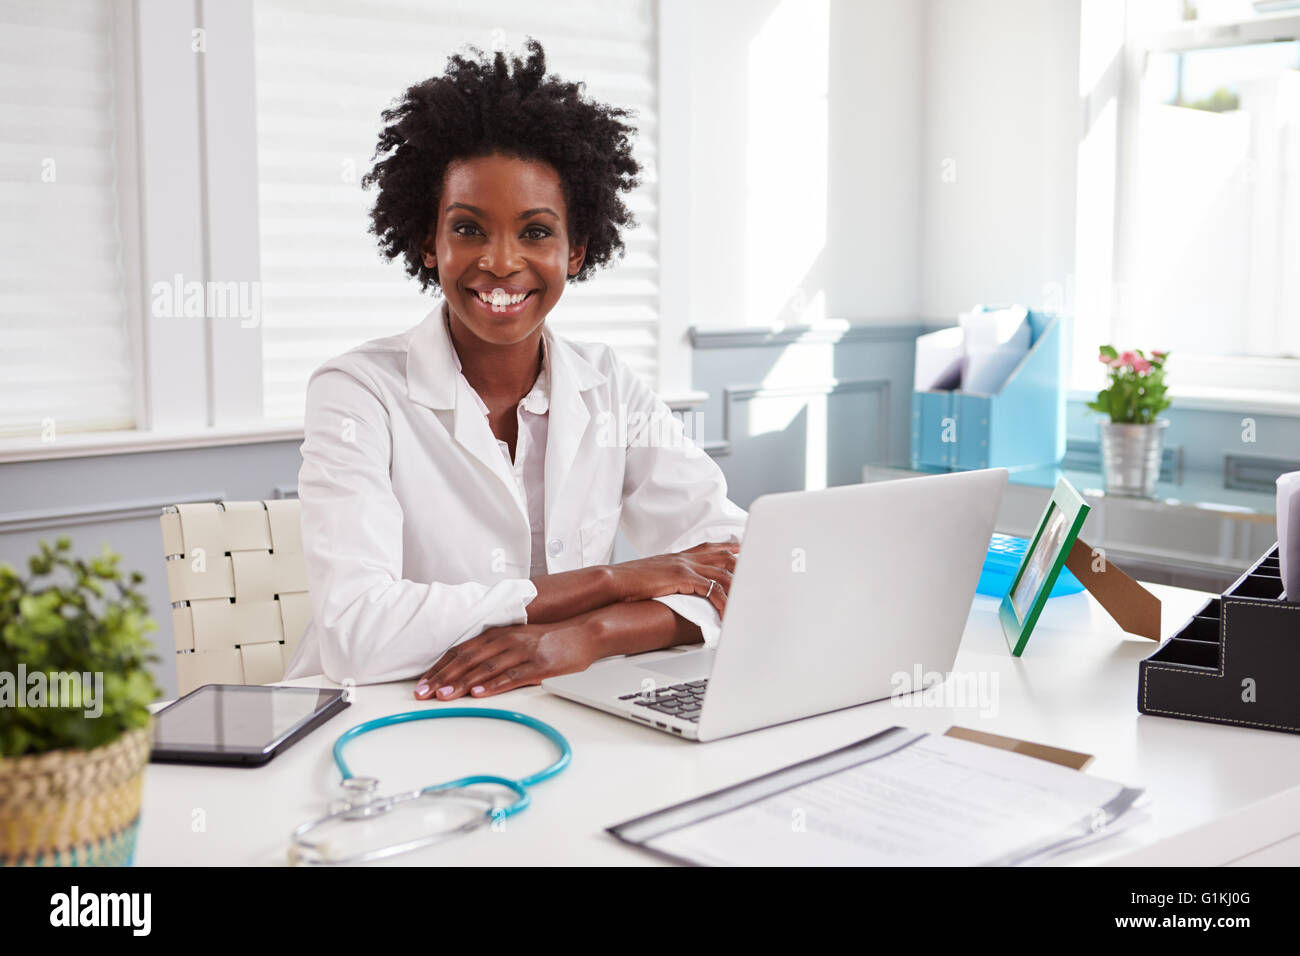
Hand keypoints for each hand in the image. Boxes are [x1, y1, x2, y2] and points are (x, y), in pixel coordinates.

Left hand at [414, 619, 598, 700]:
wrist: (583, 632)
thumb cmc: (549, 639)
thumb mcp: (516, 641)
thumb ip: (493, 653)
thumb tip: (466, 673)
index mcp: (497, 634)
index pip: (460, 651)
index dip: (438, 667)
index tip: (421, 683)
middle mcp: (505, 641)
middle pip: (467, 659)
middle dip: (442, 677)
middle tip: (423, 693)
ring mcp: (521, 652)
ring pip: (485, 668)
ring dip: (462, 683)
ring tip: (444, 695)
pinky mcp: (538, 664)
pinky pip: (512, 676)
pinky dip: (494, 685)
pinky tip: (480, 693)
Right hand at [611, 539, 739, 616]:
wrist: (613, 580)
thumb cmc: (629, 582)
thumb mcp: (653, 575)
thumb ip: (668, 577)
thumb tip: (674, 586)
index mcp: (678, 556)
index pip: (710, 547)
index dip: (728, 546)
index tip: (742, 547)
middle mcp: (684, 558)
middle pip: (723, 556)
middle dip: (743, 564)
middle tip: (760, 571)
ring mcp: (684, 566)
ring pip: (722, 573)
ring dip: (738, 587)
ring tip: (749, 599)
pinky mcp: (682, 578)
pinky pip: (712, 589)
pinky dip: (723, 601)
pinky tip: (729, 611)